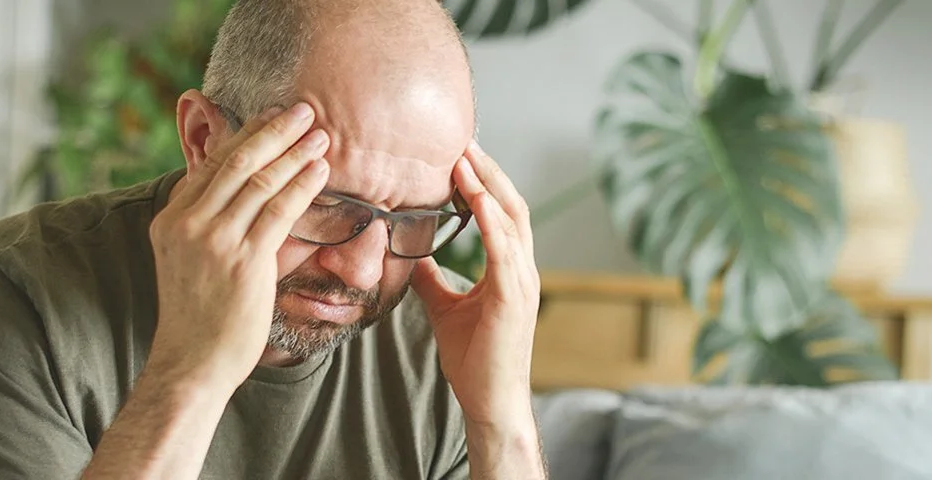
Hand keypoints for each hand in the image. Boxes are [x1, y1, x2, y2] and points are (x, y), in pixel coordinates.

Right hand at [146, 102, 329, 393]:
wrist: (192, 363)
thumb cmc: (198, 315)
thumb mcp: (186, 259)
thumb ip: (204, 224)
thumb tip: (236, 193)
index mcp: (170, 219)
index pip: (211, 164)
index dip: (245, 135)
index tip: (271, 116)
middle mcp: (188, 223)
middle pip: (237, 161)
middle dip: (274, 130)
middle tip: (304, 110)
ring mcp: (214, 240)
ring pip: (260, 181)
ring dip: (295, 153)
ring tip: (321, 135)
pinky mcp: (244, 260)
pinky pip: (279, 210)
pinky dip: (302, 185)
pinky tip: (320, 171)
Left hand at [411, 141, 539, 424]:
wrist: (490, 401)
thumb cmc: (474, 360)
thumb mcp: (444, 308)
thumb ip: (432, 278)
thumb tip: (409, 254)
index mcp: (509, 269)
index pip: (500, 212)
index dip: (483, 182)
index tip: (460, 154)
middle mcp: (522, 269)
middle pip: (510, 205)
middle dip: (488, 171)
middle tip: (464, 140)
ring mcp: (522, 282)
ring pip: (510, 219)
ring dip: (487, 185)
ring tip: (465, 157)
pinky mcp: (513, 297)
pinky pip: (504, 248)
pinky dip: (490, 218)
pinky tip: (472, 196)